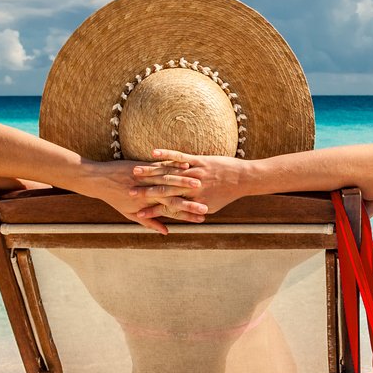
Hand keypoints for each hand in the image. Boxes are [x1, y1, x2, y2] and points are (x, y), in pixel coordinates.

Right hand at [125, 149, 252, 223]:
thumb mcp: (210, 207)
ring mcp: (194, 173)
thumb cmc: (226, 194)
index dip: (151, 211)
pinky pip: (180, 157)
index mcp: (192, 201)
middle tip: (128, 191)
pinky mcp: (199, 160)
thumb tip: (179, 220)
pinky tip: (153, 152)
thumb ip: (192, 212)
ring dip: (150, 172)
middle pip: (163, 190)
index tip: (136, 213)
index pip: (167, 207)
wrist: (244, 179)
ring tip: (134, 171)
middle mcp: (191, 188)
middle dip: (144, 191)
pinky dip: (166, 154)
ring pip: (168, 173)